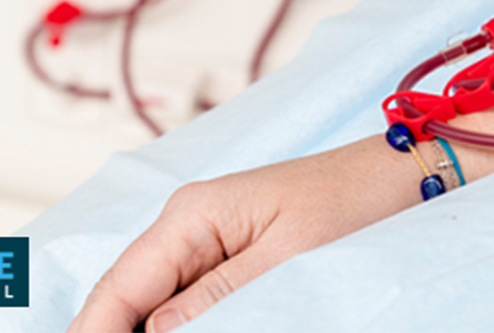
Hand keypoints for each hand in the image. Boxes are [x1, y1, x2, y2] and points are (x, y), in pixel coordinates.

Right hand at [67, 136, 422, 332]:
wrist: (399, 177)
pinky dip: (176, 322)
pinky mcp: (230, 256)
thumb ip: (218, 297)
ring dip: (142, 329)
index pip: (121, 285)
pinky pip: (186, 297)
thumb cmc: (353, 200)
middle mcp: (189, 224)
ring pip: (152, 301)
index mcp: (193, 214)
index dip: (95, 330)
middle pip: (126, 296)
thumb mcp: (287, 257)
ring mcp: (207, 241)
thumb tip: (156, 331)